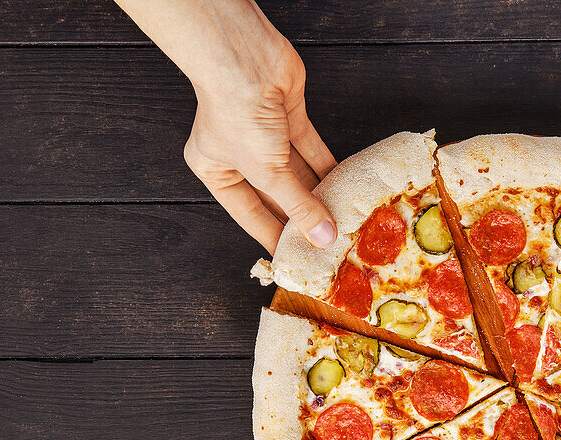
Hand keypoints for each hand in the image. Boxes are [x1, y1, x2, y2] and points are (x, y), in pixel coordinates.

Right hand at [116, 0, 337, 252]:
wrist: (244, 58)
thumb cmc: (236, 112)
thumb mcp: (267, 171)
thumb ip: (297, 206)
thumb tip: (321, 237)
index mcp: (217, 171)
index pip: (251, 214)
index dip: (275, 237)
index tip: (297, 260)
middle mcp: (239, 153)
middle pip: (277, 194)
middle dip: (302, 215)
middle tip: (327, 241)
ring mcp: (265, 134)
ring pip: (297, 171)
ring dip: (319, 192)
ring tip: (342, 218)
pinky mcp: (287, 115)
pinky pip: (309, 147)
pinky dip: (326, 165)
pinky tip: (344, 185)